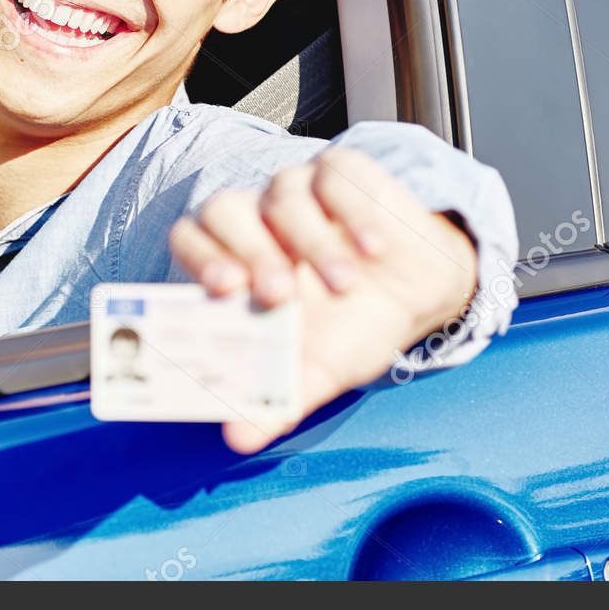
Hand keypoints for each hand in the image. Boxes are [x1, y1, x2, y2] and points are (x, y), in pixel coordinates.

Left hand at [167, 146, 478, 453]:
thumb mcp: (317, 371)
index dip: (199, 258)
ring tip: (344, 284)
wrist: (418, 297)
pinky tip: (372, 246)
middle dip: (249, 250)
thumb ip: (276, 401)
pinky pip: (335, 172)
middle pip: (224, 209)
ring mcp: (298, 191)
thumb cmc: (351, 328)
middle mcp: (257, 220)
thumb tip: (238, 437)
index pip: (190, 239)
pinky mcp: (343, 173)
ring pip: (283, 193)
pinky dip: (352, 210)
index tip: (222, 290)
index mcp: (235, 263)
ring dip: (312, 241)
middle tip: (277, 294)